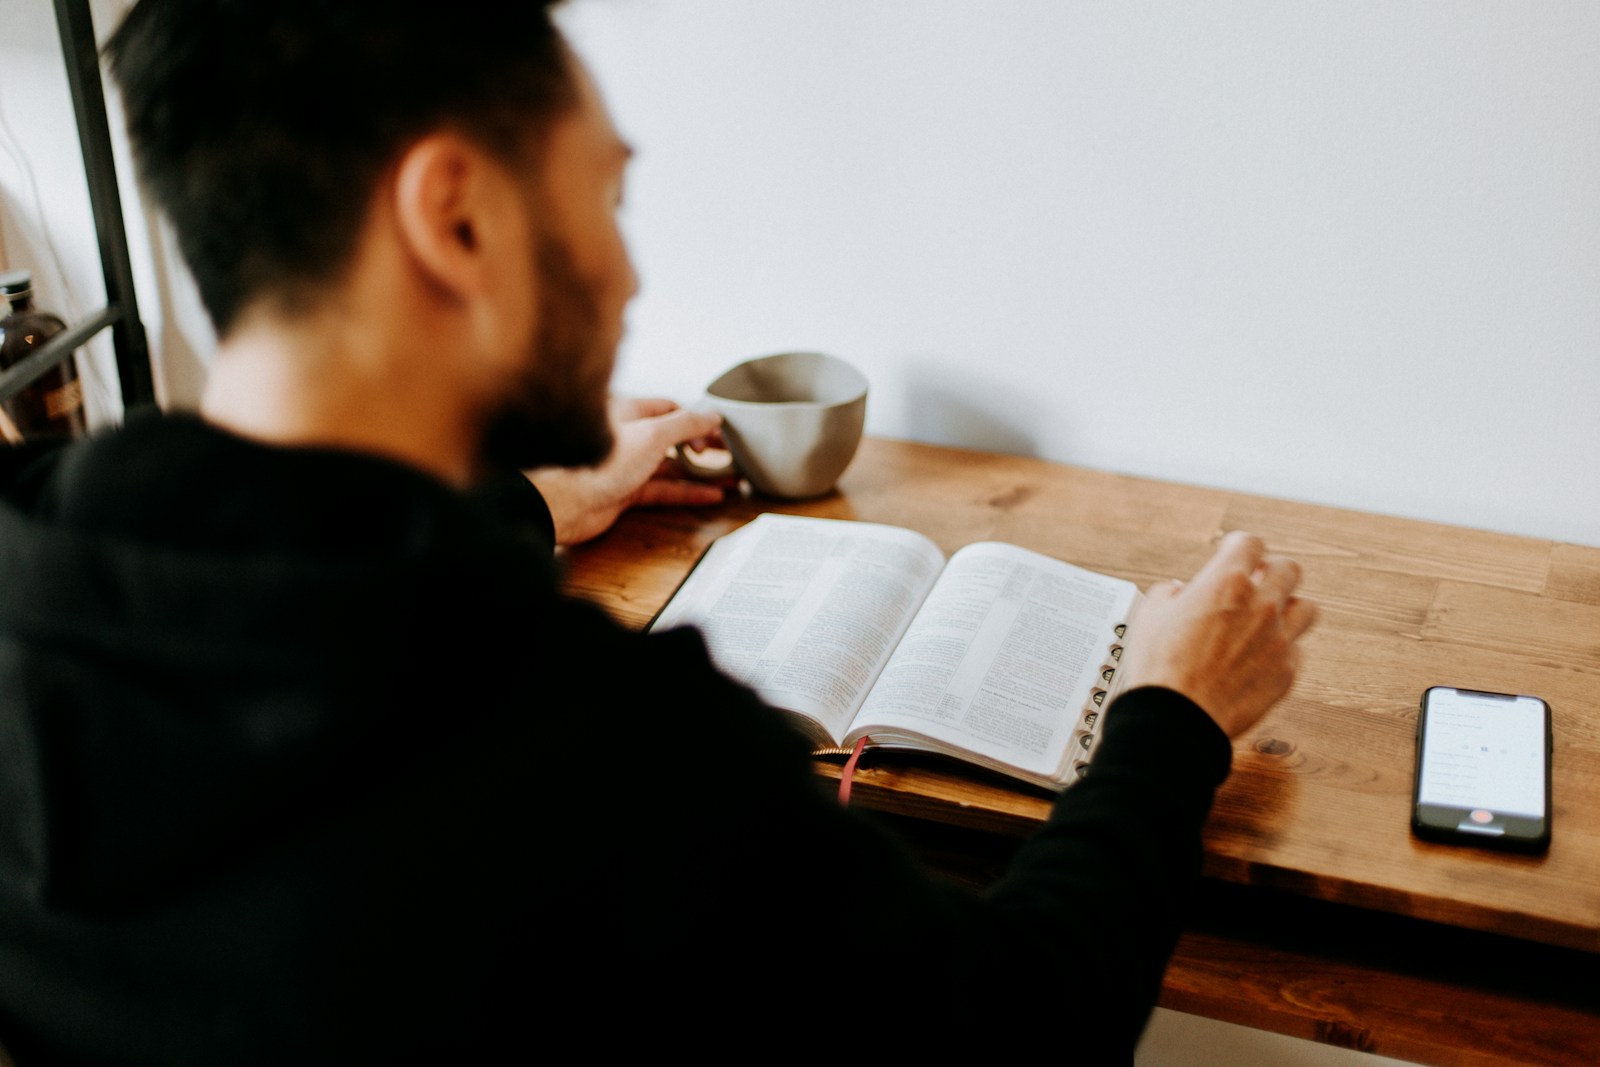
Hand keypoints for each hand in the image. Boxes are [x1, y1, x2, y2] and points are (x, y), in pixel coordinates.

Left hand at [526, 397, 729, 545]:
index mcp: (630, 413)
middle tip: (731, 455)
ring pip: (671, 467)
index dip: (697, 420)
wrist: (562, 502)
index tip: (719, 432)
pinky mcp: (624, 493)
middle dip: (704, 447)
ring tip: (732, 478)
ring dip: (701, 473)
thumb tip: (713, 415)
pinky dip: (687, 493)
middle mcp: (628, 438)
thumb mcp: (651, 434)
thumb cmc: (598, 461)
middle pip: (673, 438)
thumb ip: (686, 424)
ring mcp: (626, 467)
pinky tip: (710, 496)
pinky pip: (663, 491)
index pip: (671, 409)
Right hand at [1116, 531, 1316, 738]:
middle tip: (1256, 582)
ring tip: (1269, 618)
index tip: (1234, 552)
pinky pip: (1296, 651)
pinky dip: (1281, 649)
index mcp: (1226, 583)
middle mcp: (1260, 606)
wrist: (1177, 718)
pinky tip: (1262, 655)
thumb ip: (1172, 594)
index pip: (1250, 544)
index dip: (1240, 546)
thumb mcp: (1150, 614)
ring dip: (1288, 607)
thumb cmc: (1161, 668)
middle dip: (1271, 571)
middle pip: (1289, 569)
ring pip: (1306, 608)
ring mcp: (1278, 640)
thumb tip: (1181, 594)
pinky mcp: (1285, 673)